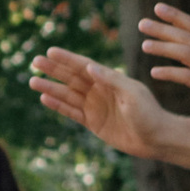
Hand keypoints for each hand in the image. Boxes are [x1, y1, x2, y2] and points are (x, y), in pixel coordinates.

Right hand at [30, 49, 167, 156]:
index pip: (84, 66)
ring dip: (51, 87)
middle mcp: (100, 91)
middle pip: (72, 77)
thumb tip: (90, 66)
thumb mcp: (132, 94)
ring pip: (68, 94)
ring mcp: (96, 107)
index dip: (67, 59)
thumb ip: (111, 80)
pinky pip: (72, 112)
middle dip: (54, 69)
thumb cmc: (149, 114)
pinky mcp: (94, 123)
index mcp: (111, 79)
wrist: (156, 139)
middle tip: (35, 60)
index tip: (51, 51)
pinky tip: (45, 98)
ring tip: (32, 80)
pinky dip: (59, 105)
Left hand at [136, 4, 189, 128]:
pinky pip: (187, 77)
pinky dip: (170, 73)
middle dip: (163, 29)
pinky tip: (154, 73)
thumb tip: (185, 51)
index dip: (176, 16)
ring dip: (164, 48)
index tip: (158, 8)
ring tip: (144, 45)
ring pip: (185, 52)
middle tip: (142, 23)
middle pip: (187, 36)